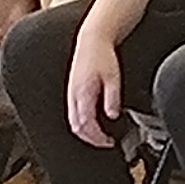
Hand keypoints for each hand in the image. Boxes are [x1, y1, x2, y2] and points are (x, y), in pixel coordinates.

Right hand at [66, 27, 123, 143]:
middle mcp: (74, 96)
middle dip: (91, 139)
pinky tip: (92, 123)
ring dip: (85, 132)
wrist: (93, 40)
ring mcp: (71, 93)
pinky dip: (81, 123)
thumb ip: (112, 98)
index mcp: (83, 94)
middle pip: (77, 127)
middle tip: (106, 143)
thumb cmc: (103, 56)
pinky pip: (73, 113)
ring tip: (100, 136)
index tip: (109, 142)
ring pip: (73, 121)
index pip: (86, 125)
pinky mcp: (73, 90)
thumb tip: (112, 116)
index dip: (97, 138)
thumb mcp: (113, 77)